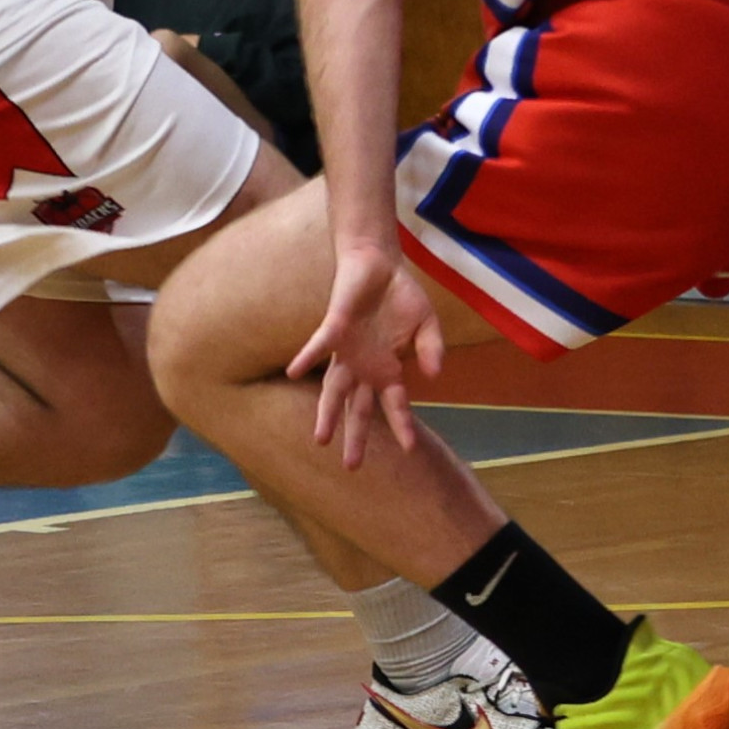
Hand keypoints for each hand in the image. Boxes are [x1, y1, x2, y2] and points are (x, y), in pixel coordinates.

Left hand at [286, 242, 445, 467]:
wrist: (379, 262)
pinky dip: (306, 358)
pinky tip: (294, 372)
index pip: (394, 404)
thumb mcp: (427, 323)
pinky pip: (318, 346)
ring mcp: (346, 350)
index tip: (409, 449)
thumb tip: (434, 375)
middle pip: (357, 407)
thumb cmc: (400, 295)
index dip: (402, 425)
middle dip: (354, 436)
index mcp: (387, 367)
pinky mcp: (334, 327)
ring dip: (327, 412)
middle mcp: (363, 366)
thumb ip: (432, 348)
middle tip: (352, 467)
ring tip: (321, 440)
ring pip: (333, 388)